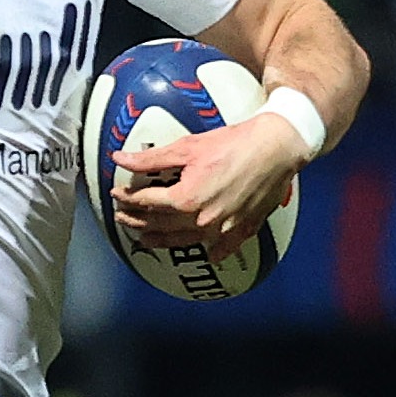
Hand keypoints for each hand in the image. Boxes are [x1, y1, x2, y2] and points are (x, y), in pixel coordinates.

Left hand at [111, 110, 306, 249]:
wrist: (277, 147)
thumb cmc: (237, 143)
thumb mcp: (188, 147)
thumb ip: (150, 159)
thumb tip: (120, 159)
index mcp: (186, 199)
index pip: (147, 203)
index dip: (128, 199)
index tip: (118, 195)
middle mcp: (203, 220)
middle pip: (161, 225)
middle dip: (138, 221)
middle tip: (124, 218)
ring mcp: (223, 229)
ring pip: (185, 241)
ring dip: (162, 240)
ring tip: (146, 239)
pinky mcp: (242, 230)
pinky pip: (221, 249)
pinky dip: (210, 251)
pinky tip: (204, 253)